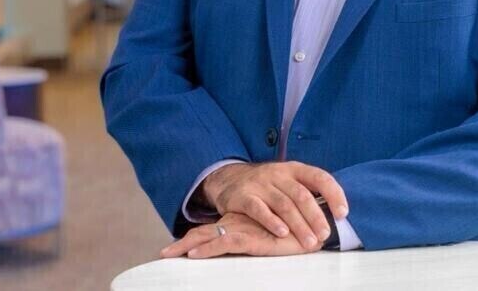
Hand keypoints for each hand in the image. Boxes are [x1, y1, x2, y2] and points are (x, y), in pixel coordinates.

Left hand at [160, 212, 318, 258]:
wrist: (314, 227)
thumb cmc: (294, 232)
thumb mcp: (271, 236)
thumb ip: (256, 237)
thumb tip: (244, 245)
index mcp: (241, 223)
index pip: (211, 230)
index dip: (192, 239)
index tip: (172, 250)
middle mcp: (239, 225)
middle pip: (204, 232)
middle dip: (183, 244)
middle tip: (163, 253)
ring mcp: (244, 230)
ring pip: (209, 237)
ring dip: (187, 246)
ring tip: (169, 254)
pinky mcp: (253, 238)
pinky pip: (224, 243)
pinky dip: (207, 249)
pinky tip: (193, 255)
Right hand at [199, 161, 347, 249]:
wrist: (228, 179)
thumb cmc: (267, 185)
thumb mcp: (287, 180)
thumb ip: (307, 192)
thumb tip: (335, 213)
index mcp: (294, 169)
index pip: (319, 177)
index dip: (333, 194)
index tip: (342, 213)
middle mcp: (278, 173)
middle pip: (301, 195)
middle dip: (316, 216)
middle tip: (324, 235)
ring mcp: (260, 184)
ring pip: (283, 204)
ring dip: (299, 224)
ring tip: (309, 242)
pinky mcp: (243, 196)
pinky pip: (259, 209)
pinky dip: (271, 221)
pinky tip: (282, 233)